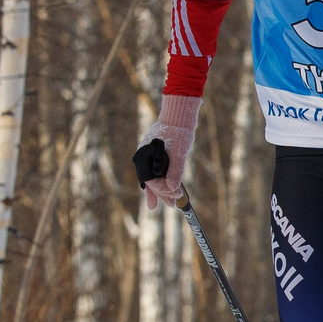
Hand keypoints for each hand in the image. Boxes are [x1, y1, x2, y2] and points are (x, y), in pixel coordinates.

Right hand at [138, 94, 200, 209]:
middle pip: (149, 181)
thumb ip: (175, 171)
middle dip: (159, 194)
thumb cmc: (178, 132)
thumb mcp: (178, 152)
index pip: (152, 181)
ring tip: (156, 204)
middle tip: (168, 206)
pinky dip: (158, 180)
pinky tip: (161, 187)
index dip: (164, 192)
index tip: (176, 197)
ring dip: (156, 190)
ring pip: (150, 176)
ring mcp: (148, 155)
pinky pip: (153, 170)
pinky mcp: (154, 153)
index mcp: (146, 156)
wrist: (178, 115)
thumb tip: (173, 188)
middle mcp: (143, 156)